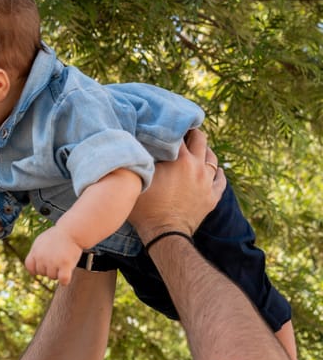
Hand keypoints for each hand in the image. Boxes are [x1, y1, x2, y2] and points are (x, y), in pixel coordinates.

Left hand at [25, 224, 82, 285]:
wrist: (71, 231)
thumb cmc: (58, 236)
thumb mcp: (42, 241)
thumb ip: (37, 252)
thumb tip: (34, 266)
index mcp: (35, 251)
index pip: (30, 267)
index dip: (36, 268)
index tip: (44, 266)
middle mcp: (41, 258)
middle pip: (42, 273)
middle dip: (50, 269)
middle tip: (58, 260)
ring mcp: (53, 262)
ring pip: (53, 277)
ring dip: (58, 272)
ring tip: (64, 261)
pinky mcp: (64, 265)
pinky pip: (63, 280)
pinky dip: (65, 280)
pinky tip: (68, 274)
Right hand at [129, 129, 225, 243]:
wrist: (164, 234)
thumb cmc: (145, 207)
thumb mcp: (138, 179)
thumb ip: (141, 159)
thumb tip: (139, 143)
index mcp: (180, 159)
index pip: (179, 133)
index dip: (172, 127)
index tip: (166, 124)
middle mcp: (198, 167)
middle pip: (201, 140)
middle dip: (192, 134)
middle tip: (183, 133)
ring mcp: (207, 182)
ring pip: (213, 158)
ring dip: (204, 151)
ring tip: (196, 151)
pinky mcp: (212, 197)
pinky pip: (221, 179)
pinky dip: (217, 172)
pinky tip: (213, 170)